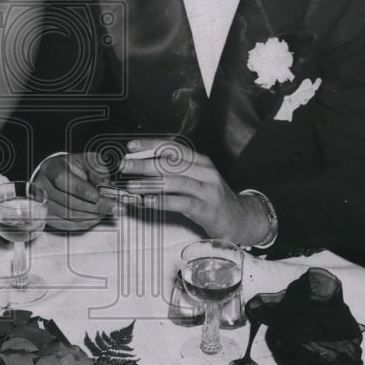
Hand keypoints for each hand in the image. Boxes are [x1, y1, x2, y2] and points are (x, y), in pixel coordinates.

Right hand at [35, 152, 115, 230]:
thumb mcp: (88, 161)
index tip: (97, 196)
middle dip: (96, 206)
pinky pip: (69, 224)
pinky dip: (86, 222)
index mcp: (52, 168)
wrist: (60, 175)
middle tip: (116, 207)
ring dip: (93, 215)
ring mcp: (43, 204)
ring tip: (109, 210)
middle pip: (68, 201)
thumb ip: (97, 171)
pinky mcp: (48, 218)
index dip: (80, 189)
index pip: (62, 179)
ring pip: (69, 215)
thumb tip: (106, 186)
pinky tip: (98, 216)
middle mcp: (43, 186)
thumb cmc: (75, 168)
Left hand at [117, 139, 271, 245]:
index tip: (131, 146)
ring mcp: (207, 190)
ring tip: (131, 185)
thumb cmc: (211, 198)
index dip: (151, 145)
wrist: (240, 219)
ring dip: (150, 183)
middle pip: (171, 163)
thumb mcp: (196, 179)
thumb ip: (174, 171)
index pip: (173, 147)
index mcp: (200, 161)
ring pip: (175, 181)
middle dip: (144, 163)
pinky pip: (182, 203)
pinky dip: (163, 201)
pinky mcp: (207, 209)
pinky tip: (148, 201)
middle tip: (124, 166)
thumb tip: (143, 164)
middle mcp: (205, 172)